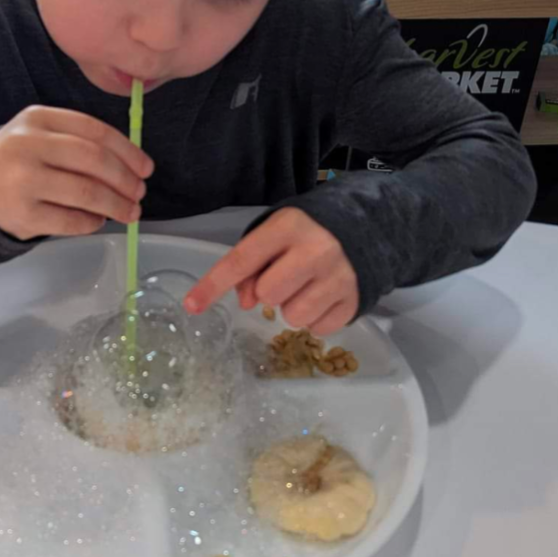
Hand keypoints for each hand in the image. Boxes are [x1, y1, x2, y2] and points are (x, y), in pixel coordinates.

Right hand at [0, 107, 152, 241]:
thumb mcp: (41, 137)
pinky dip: (92, 222)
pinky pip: (71, 221)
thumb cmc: (21, 163)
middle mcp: (27, 145)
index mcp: (37, 119)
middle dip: (125, 179)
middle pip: (94, 160)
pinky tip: (98, 220)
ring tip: (130, 212)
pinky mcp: (23, 215)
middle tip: (140, 193)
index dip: (127, 151)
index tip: (146, 168)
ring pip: (86, 193)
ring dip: (116, 205)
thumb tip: (133, 166)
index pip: (94, 130)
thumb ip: (81, 142)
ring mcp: (23, 181)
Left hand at [185, 208, 358, 334]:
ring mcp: (339, 277)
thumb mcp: (276, 233)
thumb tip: (247, 302)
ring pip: (292, 317)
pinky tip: (324, 296)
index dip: (213, 285)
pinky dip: (316, 318)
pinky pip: (317, 329)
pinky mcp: (355, 301)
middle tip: (284, 278)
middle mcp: (316, 250)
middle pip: (267, 295)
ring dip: (292, 307)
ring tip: (306, 286)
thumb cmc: (307, 232)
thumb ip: (252, 261)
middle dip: (268, 292)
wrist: (366, 227)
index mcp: (288, 226)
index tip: (191, 305)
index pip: (242, 260)